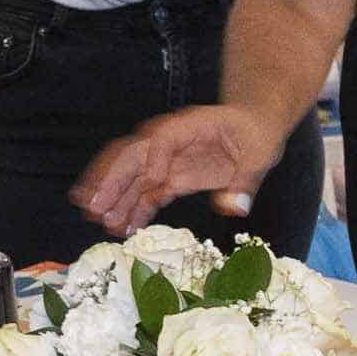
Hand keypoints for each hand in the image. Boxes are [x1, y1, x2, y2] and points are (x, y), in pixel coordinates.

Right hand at [77, 103, 282, 231]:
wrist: (253, 128)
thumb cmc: (256, 134)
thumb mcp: (260, 155)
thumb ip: (246, 181)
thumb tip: (234, 208)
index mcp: (190, 126)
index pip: (164, 138)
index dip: (155, 158)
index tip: (155, 182)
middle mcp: (169, 141)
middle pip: (132, 156)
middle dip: (112, 181)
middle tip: (95, 207)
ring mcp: (167, 161)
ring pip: (132, 176)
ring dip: (114, 198)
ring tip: (99, 221)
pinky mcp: (169, 178)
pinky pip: (145, 193)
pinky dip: (133, 210)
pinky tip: (122, 229)